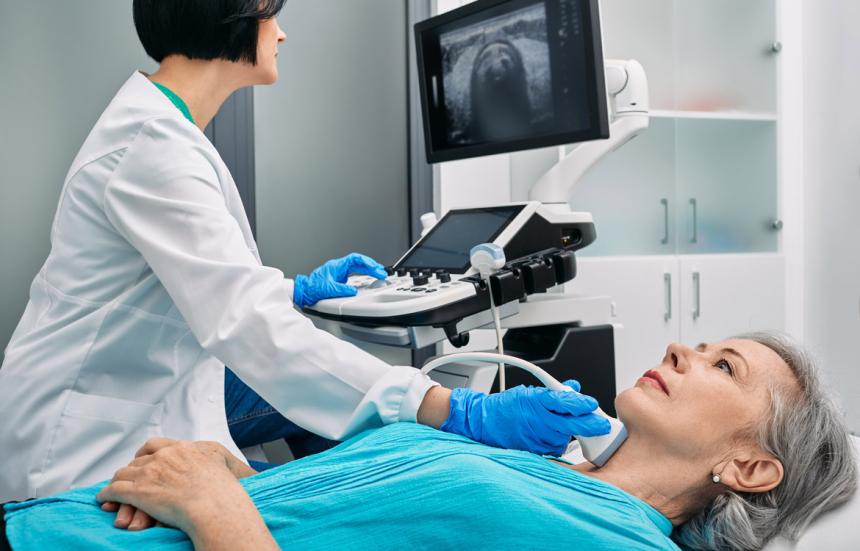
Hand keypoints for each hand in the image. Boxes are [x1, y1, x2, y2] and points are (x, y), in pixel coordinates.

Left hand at [102, 438, 256, 530]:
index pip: (161, 444)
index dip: (150, 453)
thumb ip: (235, 468)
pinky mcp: (139, 490)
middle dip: (133, 468)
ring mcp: (152, 471)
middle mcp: (168, 456)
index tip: (147, 459)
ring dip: (119, 482)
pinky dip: (108, 494)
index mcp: (188, 449)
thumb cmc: (227, 493)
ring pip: (125, 472)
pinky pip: (115, 489)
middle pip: (141, 458)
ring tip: (115, 490)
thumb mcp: (234, 470)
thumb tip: (254, 475)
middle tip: (130, 476)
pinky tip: (106, 500)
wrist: (214, 505)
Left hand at [293, 253, 387, 307]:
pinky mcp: (340, 278)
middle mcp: (339, 267)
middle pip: (359, 263)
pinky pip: (355, 273)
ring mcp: (340, 272)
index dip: (366, 262)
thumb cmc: (312, 288)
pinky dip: (364, 275)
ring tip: (379, 274)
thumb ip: (342, 289)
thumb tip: (353, 291)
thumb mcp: (328, 289)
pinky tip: (369, 278)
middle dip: (371, 266)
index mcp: (336, 266)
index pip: (355, 259)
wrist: (304, 291)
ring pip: (358, 267)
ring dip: (369, 270)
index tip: (375, 267)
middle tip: (381, 272)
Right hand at [440, 380, 611, 455]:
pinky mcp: (533, 451)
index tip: (593, 404)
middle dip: (589, 425)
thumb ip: (553, 393)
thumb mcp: (529, 393)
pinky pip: (554, 449)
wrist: (482, 423)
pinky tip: (552, 436)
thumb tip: (574, 387)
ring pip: (564, 438)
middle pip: (571, 424)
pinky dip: (557, 443)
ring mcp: (535, 437)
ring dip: (569, 433)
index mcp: (536, 401)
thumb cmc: (504, 407)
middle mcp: (537, 420)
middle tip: (601, 426)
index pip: (565, 402)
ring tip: (562, 426)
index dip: (582, 404)